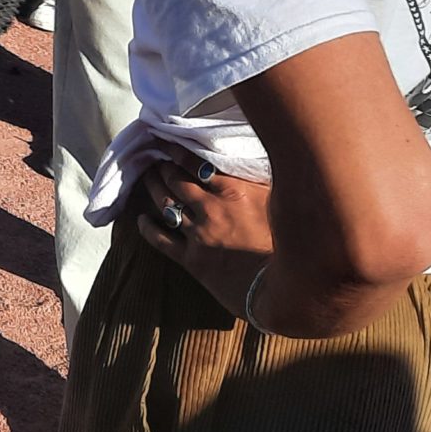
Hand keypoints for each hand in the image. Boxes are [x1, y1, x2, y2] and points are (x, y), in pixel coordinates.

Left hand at [134, 157, 272, 319]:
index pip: (196, 163)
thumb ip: (259, 183)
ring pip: (165, 204)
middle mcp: (211, 209)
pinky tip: (141, 219)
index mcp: (233, 191)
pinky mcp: (192, 260)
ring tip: (148, 179)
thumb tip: (249, 164)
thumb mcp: (279, 203)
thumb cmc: (289, 244)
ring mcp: (199, 234)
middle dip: (163, 168)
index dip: (177, 151)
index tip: (166, 143)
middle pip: (176, 181)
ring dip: (154, 189)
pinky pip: (160, 240)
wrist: (285, 289)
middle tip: (156, 160)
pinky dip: (148, 228)